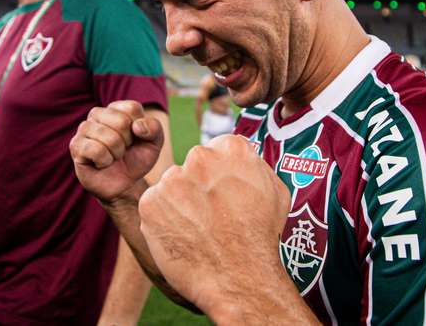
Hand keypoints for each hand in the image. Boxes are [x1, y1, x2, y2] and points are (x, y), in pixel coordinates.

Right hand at [70, 100, 163, 206]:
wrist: (124, 183)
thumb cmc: (137, 158)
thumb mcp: (154, 142)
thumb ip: (154, 128)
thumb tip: (137, 126)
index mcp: (116, 108)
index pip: (132, 108)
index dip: (140, 129)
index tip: (135, 138)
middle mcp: (97, 114)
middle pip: (121, 122)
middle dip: (128, 142)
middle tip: (123, 150)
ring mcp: (84, 129)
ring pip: (109, 137)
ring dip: (117, 152)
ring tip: (113, 156)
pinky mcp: (76, 146)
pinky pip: (96, 150)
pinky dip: (105, 160)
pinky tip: (102, 163)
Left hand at [138, 134, 291, 317]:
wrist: (239, 277)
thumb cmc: (261, 237)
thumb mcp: (275, 191)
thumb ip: (254, 167)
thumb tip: (243, 161)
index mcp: (232, 148)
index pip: (218, 150)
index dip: (220, 174)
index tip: (223, 192)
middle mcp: (200, 157)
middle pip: (193, 165)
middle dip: (198, 184)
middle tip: (210, 214)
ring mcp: (172, 179)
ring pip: (172, 185)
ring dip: (179, 201)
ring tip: (197, 229)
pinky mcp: (150, 203)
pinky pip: (154, 205)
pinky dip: (163, 220)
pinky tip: (182, 236)